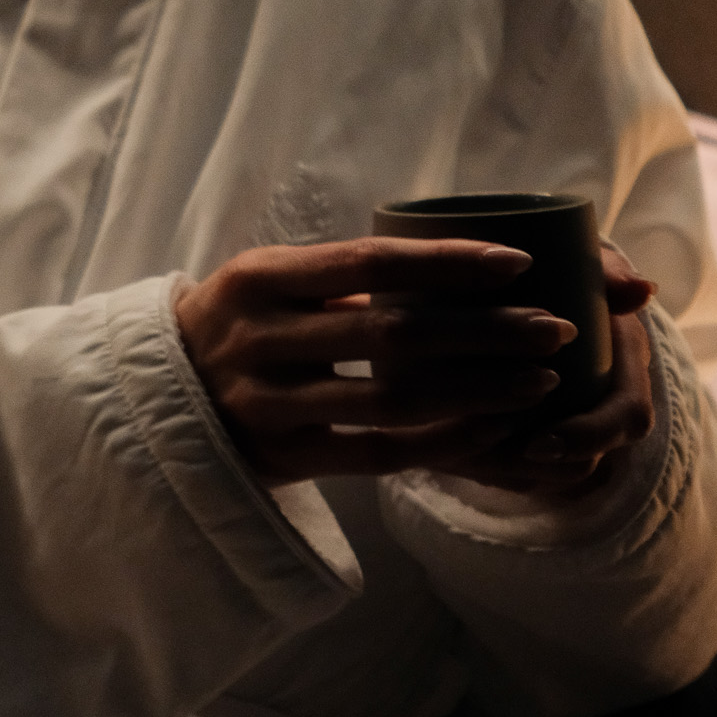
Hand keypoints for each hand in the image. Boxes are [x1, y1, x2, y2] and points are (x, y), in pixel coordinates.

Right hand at [173, 237, 656, 495]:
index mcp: (260, 277)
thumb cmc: (242, 323)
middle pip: (393, 333)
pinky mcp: (284, 456)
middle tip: (554, 328)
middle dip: (486, 331)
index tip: (518, 264)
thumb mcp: (269, 281)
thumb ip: (341, 274)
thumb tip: (459, 259)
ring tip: (541, 381)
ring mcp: (270, 402)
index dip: (449, 262)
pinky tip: (493, 428)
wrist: (162, 396)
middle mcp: (261, 337)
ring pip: (394, 399)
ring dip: (479, 390)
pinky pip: (378, 452)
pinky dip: (443, 441)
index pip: (370, 262)